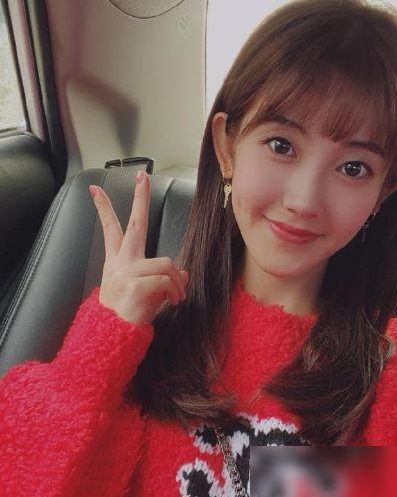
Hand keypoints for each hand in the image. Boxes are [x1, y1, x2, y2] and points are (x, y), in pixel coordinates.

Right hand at [89, 170, 188, 325]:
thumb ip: (160, 277)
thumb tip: (184, 273)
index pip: (110, 228)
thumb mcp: (143, 291)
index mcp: (117, 261)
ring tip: (177, 296)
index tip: (95, 189)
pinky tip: (173, 302)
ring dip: (178, 281)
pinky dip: (176, 291)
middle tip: (142, 176)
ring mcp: (127, 271)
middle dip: (139, 198)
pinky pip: (168, 279)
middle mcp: (121, 261)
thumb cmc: (128, 313)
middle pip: (134, 224)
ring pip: (166, 262)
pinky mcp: (136, 284)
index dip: (103, 208)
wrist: (114, 335)